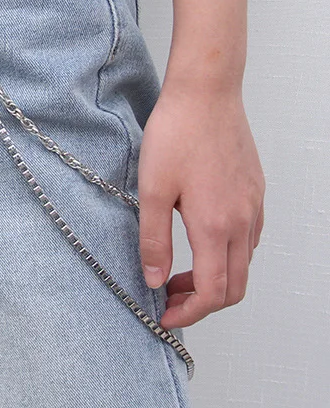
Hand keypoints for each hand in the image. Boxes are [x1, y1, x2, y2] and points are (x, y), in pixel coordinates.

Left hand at [137, 77, 264, 328]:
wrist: (206, 92)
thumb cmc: (176, 134)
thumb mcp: (152, 188)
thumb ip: (153, 239)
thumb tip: (154, 279)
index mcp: (216, 225)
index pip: (213, 293)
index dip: (189, 313)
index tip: (165, 314)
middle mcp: (243, 221)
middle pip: (234, 286)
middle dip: (202, 302)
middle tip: (169, 295)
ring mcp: (254, 205)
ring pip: (243, 263)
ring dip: (215, 277)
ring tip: (179, 268)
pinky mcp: (255, 190)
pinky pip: (249, 237)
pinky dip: (227, 253)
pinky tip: (199, 237)